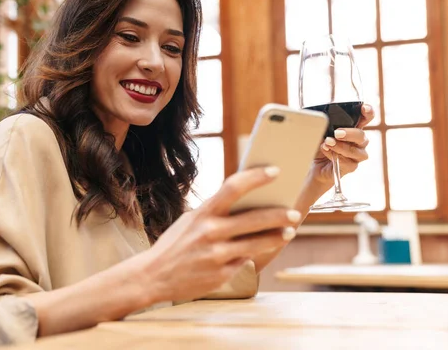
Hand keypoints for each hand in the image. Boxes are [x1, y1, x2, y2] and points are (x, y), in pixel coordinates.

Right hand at [138, 167, 299, 303]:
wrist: (152, 277)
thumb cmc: (175, 244)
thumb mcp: (190, 221)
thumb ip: (215, 212)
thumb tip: (247, 203)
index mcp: (202, 213)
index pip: (233, 188)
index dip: (256, 177)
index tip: (275, 171)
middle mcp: (211, 233)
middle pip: (254, 219)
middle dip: (279, 215)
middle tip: (295, 212)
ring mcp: (217, 255)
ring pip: (257, 243)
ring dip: (277, 236)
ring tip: (289, 231)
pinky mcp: (222, 275)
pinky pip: (245, 261)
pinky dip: (254, 254)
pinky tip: (261, 250)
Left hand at [310, 104, 374, 185]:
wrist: (314, 164)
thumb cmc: (320, 144)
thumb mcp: (320, 132)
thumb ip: (324, 125)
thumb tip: (321, 122)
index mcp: (354, 128)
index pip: (365, 118)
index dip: (368, 112)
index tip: (364, 108)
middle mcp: (358, 141)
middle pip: (361, 136)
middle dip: (349, 133)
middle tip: (337, 133)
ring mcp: (357, 155)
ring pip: (355, 151)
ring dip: (340, 146)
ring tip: (328, 143)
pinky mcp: (351, 166)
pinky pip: (348, 162)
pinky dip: (335, 155)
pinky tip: (327, 151)